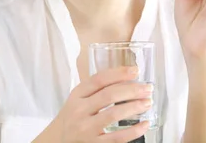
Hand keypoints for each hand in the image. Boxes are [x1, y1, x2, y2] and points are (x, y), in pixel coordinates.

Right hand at [36, 67, 151, 142]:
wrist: (57, 140)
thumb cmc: (74, 116)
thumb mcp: (78, 99)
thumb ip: (96, 89)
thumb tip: (127, 78)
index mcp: (77, 95)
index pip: (99, 79)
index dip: (119, 73)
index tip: (136, 70)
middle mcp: (79, 110)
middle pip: (109, 95)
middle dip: (132, 90)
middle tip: (147, 88)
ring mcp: (85, 129)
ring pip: (114, 114)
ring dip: (134, 107)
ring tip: (147, 103)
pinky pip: (117, 138)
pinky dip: (134, 131)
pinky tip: (144, 125)